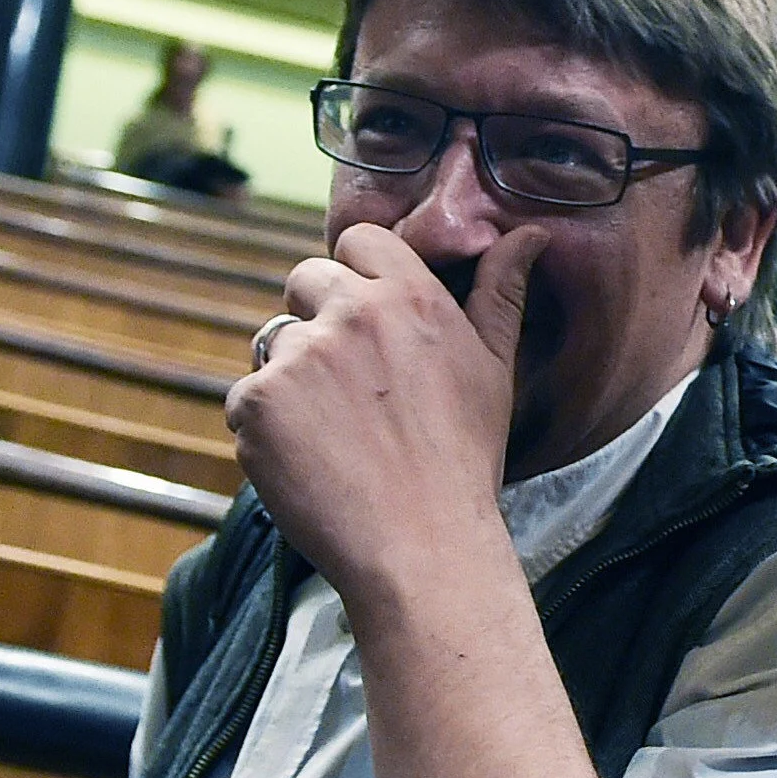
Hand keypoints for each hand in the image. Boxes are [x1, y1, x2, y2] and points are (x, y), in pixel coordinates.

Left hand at [226, 220, 546, 601]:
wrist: (421, 546)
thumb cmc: (465, 459)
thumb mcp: (496, 368)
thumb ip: (502, 291)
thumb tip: (530, 231)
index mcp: (409, 296)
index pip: (358, 240)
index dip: (358, 274)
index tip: (368, 315)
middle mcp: (348, 314)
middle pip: (305, 280)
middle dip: (318, 317)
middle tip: (348, 382)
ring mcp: (296, 357)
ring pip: (275, 343)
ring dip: (293, 378)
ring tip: (335, 434)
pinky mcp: (255, 402)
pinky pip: (246, 398)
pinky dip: (267, 427)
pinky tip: (309, 460)